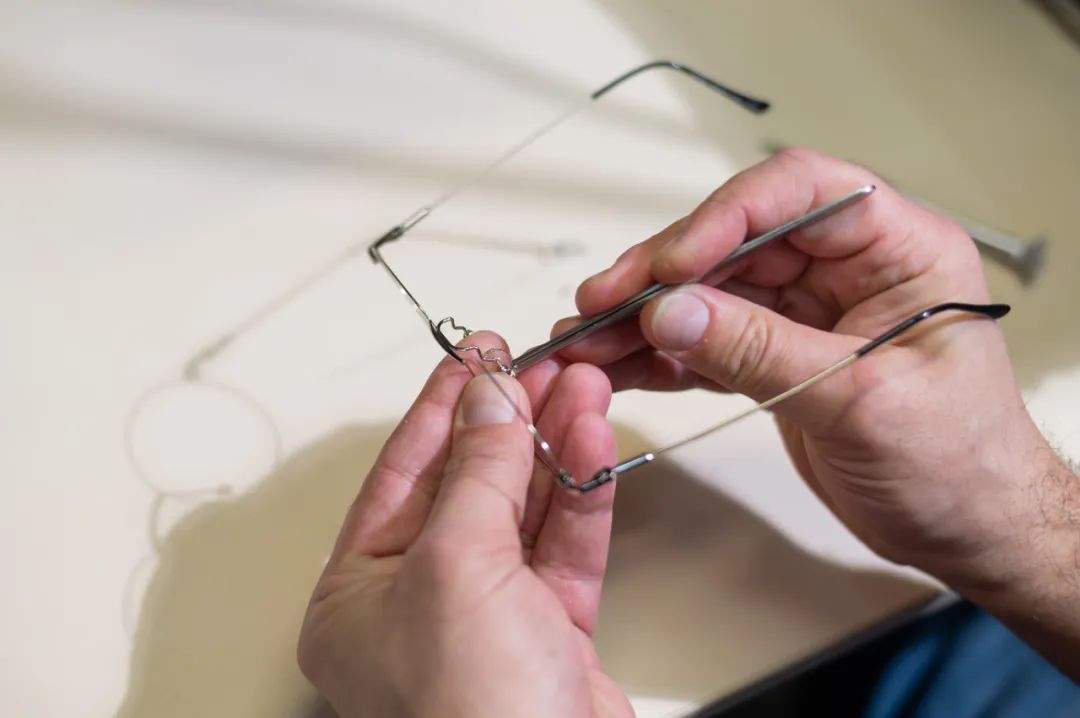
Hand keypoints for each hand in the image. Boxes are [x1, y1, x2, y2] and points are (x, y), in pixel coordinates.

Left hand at [297, 333, 632, 717]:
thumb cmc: (470, 717)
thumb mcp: (456, 567)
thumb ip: (475, 473)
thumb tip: (487, 399)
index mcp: (359, 595)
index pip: (400, 474)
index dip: (440, 406)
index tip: (474, 354)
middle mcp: (420, 604)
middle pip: (468, 484)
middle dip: (508, 419)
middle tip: (538, 363)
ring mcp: (490, 616)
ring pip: (524, 508)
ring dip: (553, 444)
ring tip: (577, 386)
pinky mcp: (551, 631)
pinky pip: (564, 544)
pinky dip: (582, 489)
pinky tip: (592, 439)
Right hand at [557, 148, 1062, 594]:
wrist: (966, 532)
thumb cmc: (957, 464)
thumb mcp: (860, 401)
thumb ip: (760, 352)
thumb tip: (669, 312)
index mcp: (896, 248)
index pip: (800, 191)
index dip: (726, 216)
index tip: (671, 265)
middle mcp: (843, 268)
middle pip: (734, 243)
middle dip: (661, 275)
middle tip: (599, 304)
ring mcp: (804, 313)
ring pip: (708, 295)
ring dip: (643, 319)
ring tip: (582, 341)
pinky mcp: (774, 357)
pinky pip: (707, 345)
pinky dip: (658, 359)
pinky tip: (613, 369)